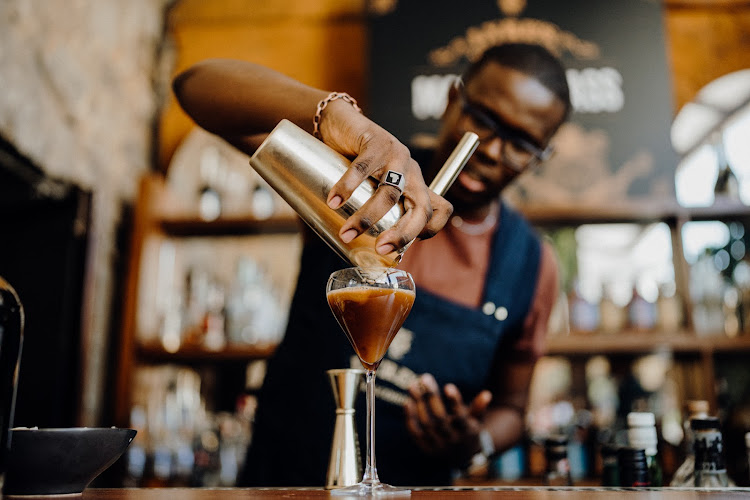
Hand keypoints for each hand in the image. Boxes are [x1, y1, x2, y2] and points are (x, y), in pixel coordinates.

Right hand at [318, 100, 452, 254]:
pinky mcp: (378, 140)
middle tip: (380, 249)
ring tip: (347, 233)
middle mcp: (413, 172)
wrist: (342, 124)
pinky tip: (333, 201)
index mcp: (417, 185)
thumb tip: (363, 250)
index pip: (440, 210)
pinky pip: (364, 168)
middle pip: (421, 208)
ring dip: (367, 217)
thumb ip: (379, 211)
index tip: (405, 245)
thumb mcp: (375, 188)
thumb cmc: (357, 162)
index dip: (429, 231)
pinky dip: (347, 187)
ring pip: (390, 193)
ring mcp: (397, 155)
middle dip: (402, 233)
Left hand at [404, 373, 492, 466]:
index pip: (461, 416)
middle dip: (431, 396)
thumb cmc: (469, 430)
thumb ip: (480, 407)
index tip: (448, 386)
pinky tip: (407, 402)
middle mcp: (453, 440)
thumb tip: (487, 394)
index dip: (455, 401)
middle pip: (440, 418)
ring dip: (418, 404)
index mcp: (468, 432)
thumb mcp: (477, 420)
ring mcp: (438, 445)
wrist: (462, 457)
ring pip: (426, 424)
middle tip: (425, 378)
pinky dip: (410, 418)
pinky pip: (415, 433)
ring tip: (413, 385)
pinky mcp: (426, 448)